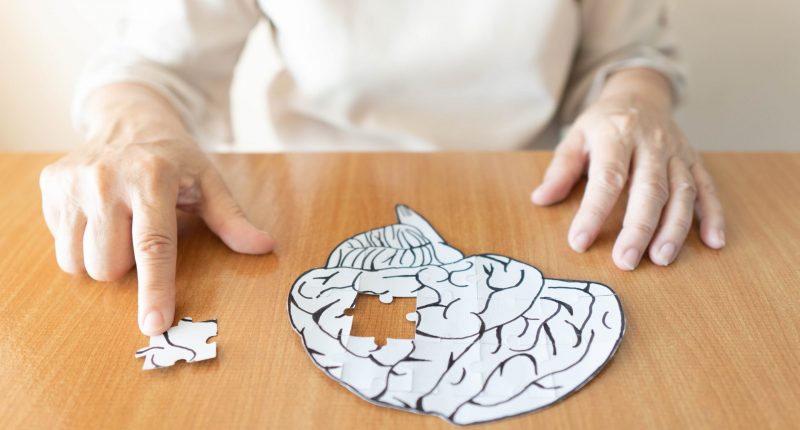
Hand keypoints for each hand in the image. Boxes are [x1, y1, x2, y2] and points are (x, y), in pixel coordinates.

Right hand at [40, 84, 273, 334]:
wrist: (129, 118)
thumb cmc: (175, 158)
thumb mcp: (209, 182)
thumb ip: (233, 219)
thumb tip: (264, 247)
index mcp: (151, 178)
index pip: (153, 246)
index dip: (155, 289)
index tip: (154, 324)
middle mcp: (105, 178)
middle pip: (109, 265)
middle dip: (128, 266)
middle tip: (142, 234)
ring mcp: (72, 181)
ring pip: (78, 262)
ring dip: (101, 258)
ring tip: (120, 227)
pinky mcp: (50, 184)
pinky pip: (60, 244)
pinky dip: (80, 242)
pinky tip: (98, 216)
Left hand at [532, 69, 724, 269]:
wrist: (640, 94)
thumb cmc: (603, 123)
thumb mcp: (575, 137)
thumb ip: (560, 170)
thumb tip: (540, 199)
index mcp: (617, 134)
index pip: (607, 178)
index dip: (593, 212)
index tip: (579, 242)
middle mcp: (651, 143)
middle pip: (649, 189)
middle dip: (638, 228)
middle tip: (626, 261)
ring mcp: (677, 152)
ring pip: (682, 192)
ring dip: (675, 228)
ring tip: (661, 259)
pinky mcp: (695, 160)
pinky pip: (708, 188)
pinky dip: (713, 215)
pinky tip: (714, 242)